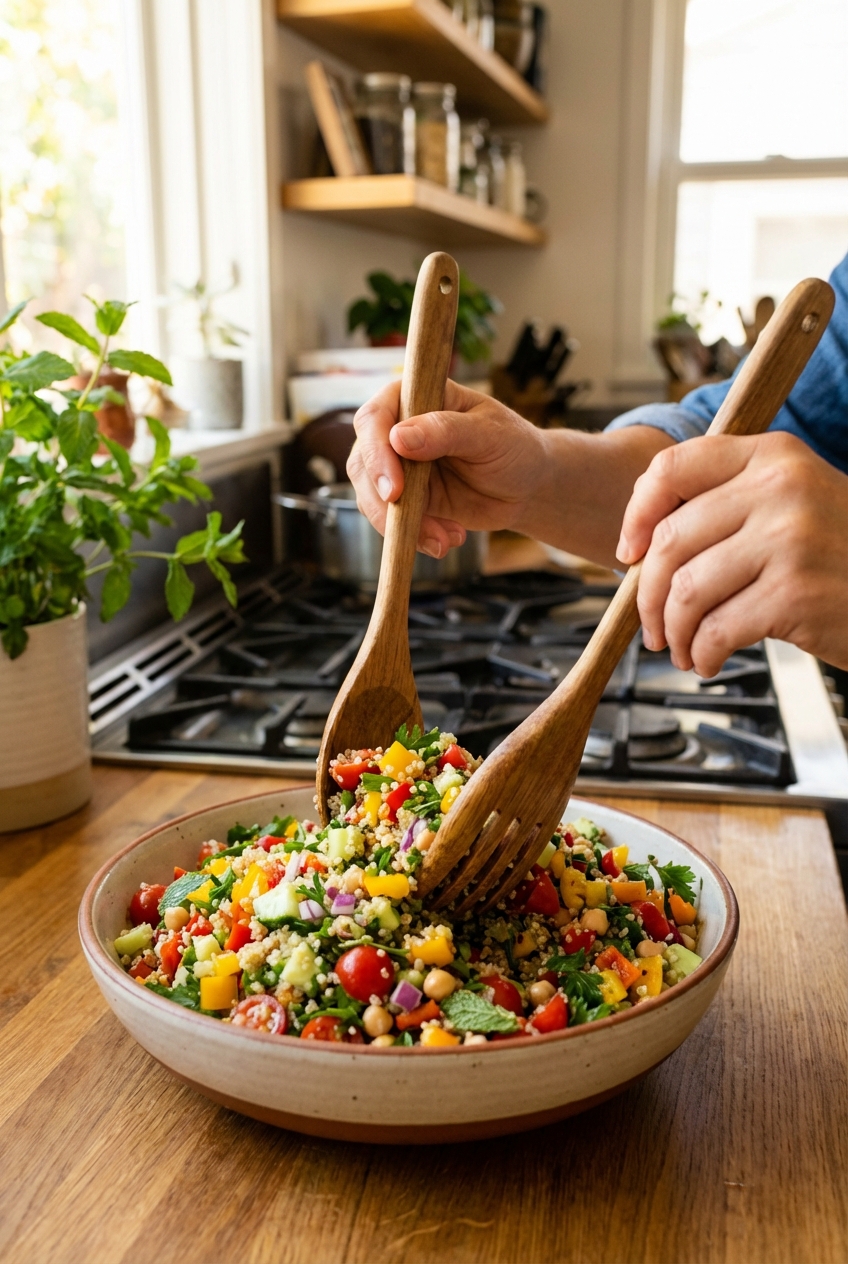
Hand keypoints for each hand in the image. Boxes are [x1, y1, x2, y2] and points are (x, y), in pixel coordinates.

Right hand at [347, 379, 546, 556]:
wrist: (526, 487)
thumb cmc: (513, 447)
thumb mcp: (489, 434)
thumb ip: (446, 432)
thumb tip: (399, 438)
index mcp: (415, 398)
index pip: (375, 419)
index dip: (376, 453)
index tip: (395, 489)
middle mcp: (398, 429)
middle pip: (364, 461)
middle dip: (381, 499)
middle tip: (410, 524)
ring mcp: (398, 466)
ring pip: (371, 496)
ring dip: (401, 524)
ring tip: (444, 539)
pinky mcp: (406, 498)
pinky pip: (392, 520)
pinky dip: (415, 536)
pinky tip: (448, 540)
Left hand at [618, 432, 847, 673]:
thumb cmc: (845, 559)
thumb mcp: (795, 505)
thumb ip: (730, 507)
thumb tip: (643, 548)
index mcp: (773, 456)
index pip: (673, 467)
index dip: (637, 513)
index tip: (629, 552)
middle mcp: (780, 488)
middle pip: (670, 541)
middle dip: (647, 595)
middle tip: (653, 626)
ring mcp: (789, 540)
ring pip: (686, 590)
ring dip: (674, 632)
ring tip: (684, 648)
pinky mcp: (795, 594)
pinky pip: (716, 629)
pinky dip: (702, 653)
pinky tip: (710, 660)